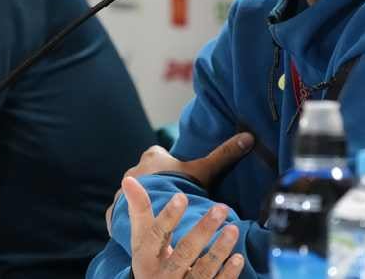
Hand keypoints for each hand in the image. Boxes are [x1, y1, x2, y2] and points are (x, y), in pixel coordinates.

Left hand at [106, 132, 253, 233]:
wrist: (154, 221)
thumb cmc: (180, 190)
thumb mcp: (203, 172)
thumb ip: (223, 155)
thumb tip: (248, 136)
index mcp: (153, 157)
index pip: (161, 154)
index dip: (170, 166)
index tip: (179, 176)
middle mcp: (135, 170)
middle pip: (148, 174)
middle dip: (157, 183)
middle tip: (173, 197)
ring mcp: (123, 191)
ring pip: (135, 194)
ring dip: (145, 202)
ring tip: (161, 217)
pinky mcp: (116, 212)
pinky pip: (123, 213)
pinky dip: (131, 219)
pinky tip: (144, 229)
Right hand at [124, 177, 243, 278]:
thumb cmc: (151, 261)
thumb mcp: (142, 240)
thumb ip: (139, 212)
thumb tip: (129, 179)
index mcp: (145, 259)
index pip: (156, 236)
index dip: (168, 217)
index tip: (182, 196)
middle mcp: (162, 277)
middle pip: (183, 253)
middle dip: (203, 231)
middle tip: (221, 208)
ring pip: (202, 271)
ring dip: (219, 250)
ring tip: (233, 228)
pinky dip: (227, 274)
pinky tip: (237, 257)